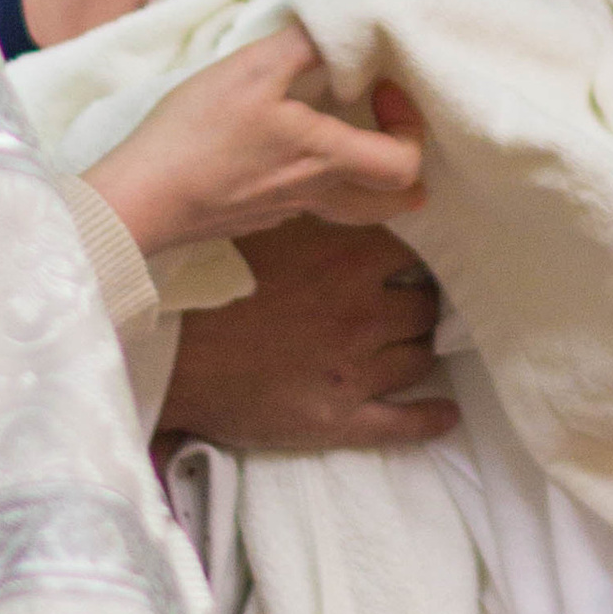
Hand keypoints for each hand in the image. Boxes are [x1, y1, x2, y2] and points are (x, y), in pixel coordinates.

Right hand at [85, 26, 424, 255]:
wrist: (138, 201)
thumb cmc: (196, 135)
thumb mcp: (250, 69)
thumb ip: (303, 43)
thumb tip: (338, 23)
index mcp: (325, 158)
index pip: (405, 165)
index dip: (410, 127)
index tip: (383, 90)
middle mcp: (314, 193)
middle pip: (392, 203)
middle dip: (404, 167)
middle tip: (386, 127)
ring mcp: (284, 213)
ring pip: (351, 208)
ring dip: (364, 177)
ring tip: (348, 140)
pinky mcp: (254, 219)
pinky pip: (306, 206)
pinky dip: (317, 182)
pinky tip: (288, 155)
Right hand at [159, 213, 457, 453]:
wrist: (166, 357)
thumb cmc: (206, 285)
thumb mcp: (261, 228)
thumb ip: (312, 212)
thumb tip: (346, 191)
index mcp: (347, 260)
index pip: (411, 250)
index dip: (411, 253)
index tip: (408, 256)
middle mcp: (363, 313)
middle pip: (423, 304)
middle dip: (419, 301)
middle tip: (409, 300)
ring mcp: (356, 370)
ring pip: (419, 356)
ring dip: (418, 347)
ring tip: (414, 342)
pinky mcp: (340, 418)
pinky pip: (404, 422)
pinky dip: (431, 417)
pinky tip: (445, 412)